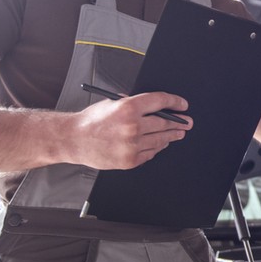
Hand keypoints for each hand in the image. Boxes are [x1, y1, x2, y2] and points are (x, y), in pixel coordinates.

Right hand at [70, 91, 191, 168]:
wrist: (74, 140)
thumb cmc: (91, 121)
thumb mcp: (112, 104)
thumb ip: (132, 104)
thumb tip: (154, 107)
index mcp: (129, 107)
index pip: (161, 101)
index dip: (176, 102)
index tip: (183, 105)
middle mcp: (133, 126)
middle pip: (164, 122)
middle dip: (178, 122)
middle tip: (187, 122)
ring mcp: (132, 145)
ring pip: (160, 140)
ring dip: (171, 136)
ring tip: (178, 134)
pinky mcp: (130, 160)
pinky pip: (150, 153)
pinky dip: (156, 148)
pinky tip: (160, 145)